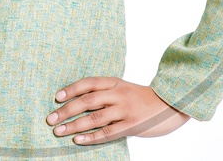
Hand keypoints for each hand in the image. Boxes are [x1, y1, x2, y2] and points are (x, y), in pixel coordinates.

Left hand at [45, 77, 190, 144]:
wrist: (171, 104)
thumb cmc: (142, 98)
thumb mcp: (124, 88)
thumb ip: (105, 92)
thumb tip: (78, 101)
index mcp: (115, 82)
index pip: (88, 83)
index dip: (71, 89)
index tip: (57, 97)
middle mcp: (118, 94)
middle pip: (87, 100)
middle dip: (66, 110)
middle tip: (50, 118)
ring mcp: (125, 110)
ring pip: (94, 117)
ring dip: (74, 125)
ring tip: (59, 131)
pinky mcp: (131, 125)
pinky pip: (107, 132)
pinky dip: (91, 137)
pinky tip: (78, 140)